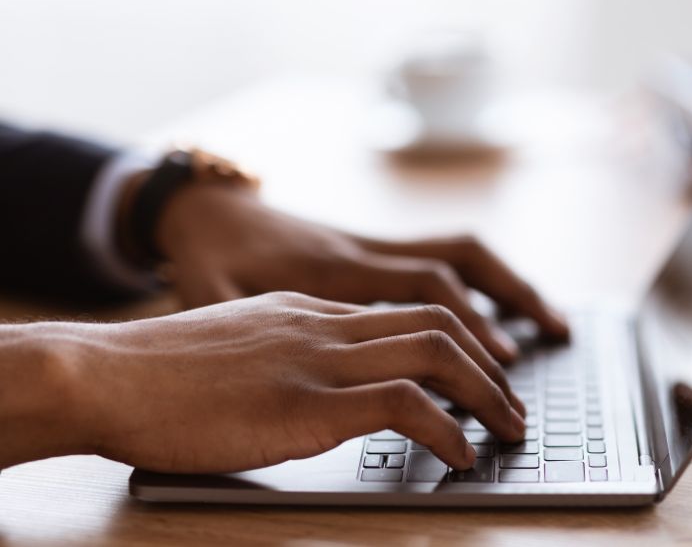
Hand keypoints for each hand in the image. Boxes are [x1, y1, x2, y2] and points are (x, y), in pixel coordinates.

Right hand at [54, 293, 526, 473]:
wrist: (104, 374)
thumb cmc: (159, 373)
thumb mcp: (238, 346)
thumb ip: (286, 356)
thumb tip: (318, 387)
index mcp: (311, 310)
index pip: (409, 311)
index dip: (461, 339)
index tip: (484, 371)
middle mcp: (325, 324)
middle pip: (439, 324)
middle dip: (491, 364)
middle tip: (514, 403)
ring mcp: (318, 359)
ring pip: (435, 354)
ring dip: (487, 393)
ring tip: (510, 428)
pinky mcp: (305, 402)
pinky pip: (404, 405)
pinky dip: (447, 429)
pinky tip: (461, 454)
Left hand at [155, 185, 568, 362]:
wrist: (204, 210)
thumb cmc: (207, 260)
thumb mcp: (216, 297)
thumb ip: (252, 328)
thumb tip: (287, 373)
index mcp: (332, 268)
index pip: (421, 286)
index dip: (466, 323)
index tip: (497, 365)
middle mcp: (364, 250)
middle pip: (458, 258)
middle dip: (512, 296)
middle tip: (557, 336)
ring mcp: (372, 245)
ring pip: (458, 251)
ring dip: (509, 284)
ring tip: (550, 321)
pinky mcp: (371, 249)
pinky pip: (440, 257)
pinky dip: (480, 282)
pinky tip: (499, 311)